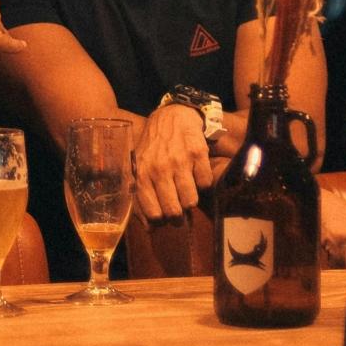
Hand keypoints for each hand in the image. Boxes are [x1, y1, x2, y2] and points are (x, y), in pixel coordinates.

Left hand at [135, 101, 211, 221]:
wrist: (171, 117)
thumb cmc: (153, 148)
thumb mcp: (139, 169)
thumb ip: (140, 197)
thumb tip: (150, 228)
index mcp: (142, 174)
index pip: (154, 214)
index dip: (162, 221)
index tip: (165, 218)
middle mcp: (160, 169)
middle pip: (174, 211)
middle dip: (178, 217)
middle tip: (180, 213)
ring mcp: (179, 161)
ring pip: (191, 201)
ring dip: (191, 201)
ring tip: (187, 194)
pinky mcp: (198, 153)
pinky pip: (206, 183)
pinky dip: (203, 184)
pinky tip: (196, 175)